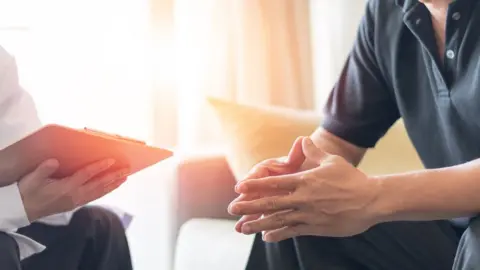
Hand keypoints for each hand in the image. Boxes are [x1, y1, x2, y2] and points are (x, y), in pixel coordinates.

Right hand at [18, 158, 128, 221]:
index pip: (86, 175)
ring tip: (125, 178)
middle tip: (127, 169)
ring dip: (112, 185)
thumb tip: (54, 161)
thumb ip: (43, 170)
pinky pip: (94, 197)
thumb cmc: (27, 191)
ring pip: (99, 192)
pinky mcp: (75, 204)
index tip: (111, 160)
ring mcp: (76, 201)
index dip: (99, 167)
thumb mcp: (31, 179)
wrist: (23, 209)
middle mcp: (74, 195)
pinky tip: (111, 187)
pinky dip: (105, 191)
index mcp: (65, 187)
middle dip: (113, 177)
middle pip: (98, 185)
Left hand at [229, 137, 380, 241]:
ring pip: (278, 220)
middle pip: (271, 203)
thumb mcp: (331, 161)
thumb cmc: (351, 179)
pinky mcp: (316, 228)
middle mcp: (303, 199)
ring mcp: (308, 215)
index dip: (255, 186)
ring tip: (242, 228)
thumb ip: (314, 152)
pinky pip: (293, 232)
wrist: (371, 201)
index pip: (274, 183)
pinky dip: (278, 234)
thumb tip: (303, 140)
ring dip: (258, 224)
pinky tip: (266, 237)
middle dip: (249, 206)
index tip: (238, 188)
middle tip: (232, 209)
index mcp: (305, 181)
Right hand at [230, 136, 306, 231]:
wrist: (310, 175)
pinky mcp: (271, 206)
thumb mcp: (302, 160)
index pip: (259, 173)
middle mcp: (266, 182)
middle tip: (233, 209)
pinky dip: (256, 223)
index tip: (240, 187)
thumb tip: (302, 141)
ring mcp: (267, 195)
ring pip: (256, 206)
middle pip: (253, 192)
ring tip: (239, 228)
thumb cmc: (304, 165)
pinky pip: (262, 215)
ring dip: (247, 217)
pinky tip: (247, 232)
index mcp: (271, 168)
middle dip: (244, 202)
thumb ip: (298, 153)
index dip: (250, 181)